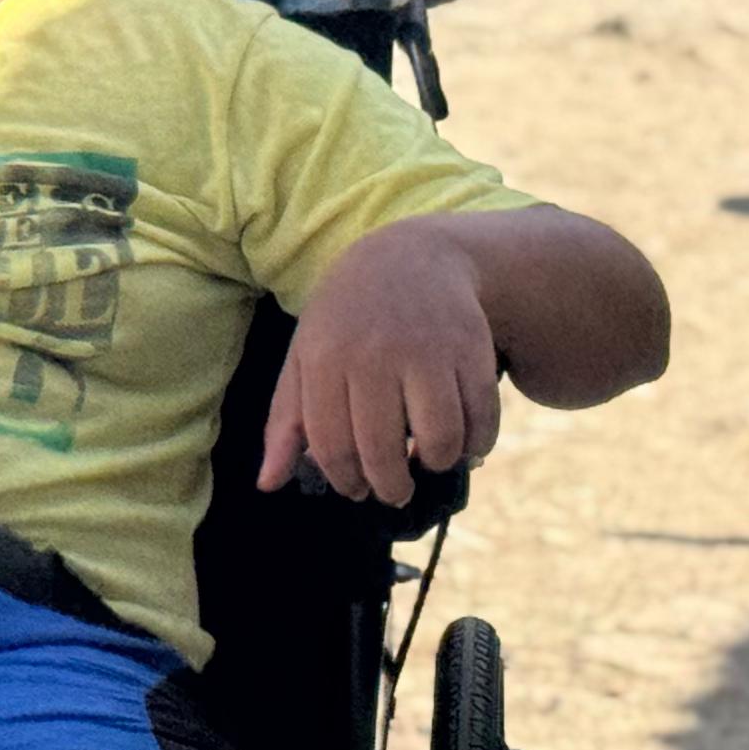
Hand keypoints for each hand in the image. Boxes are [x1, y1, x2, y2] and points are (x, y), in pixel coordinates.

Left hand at [263, 221, 503, 505]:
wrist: (409, 258)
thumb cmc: (346, 320)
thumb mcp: (304, 358)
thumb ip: (285, 422)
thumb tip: (268, 484)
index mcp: (324, 359)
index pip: (331, 446)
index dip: (346, 480)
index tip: (357, 490)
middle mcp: (374, 355)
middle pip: (383, 451)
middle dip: (391, 487)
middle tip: (395, 491)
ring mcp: (426, 351)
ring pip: (439, 441)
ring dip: (436, 464)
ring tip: (428, 459)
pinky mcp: (470, 349)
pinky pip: (480, 419)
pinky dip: (477, 443)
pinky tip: (465, 442)